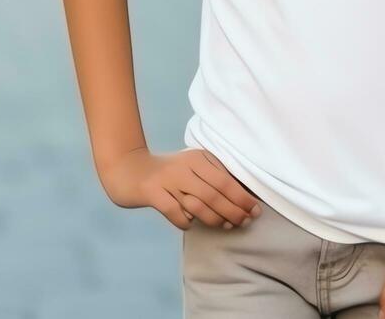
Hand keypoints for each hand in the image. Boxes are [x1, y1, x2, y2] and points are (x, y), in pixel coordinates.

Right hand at [98, 147, 261, 230]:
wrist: (128, 169)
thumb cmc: (169, 173)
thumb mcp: (192, 167)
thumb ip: (212, 177)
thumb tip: (241, 199)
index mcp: (198, 158)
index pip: (226, 180)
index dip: (243, 197)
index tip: (255, 210)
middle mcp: (184, 167)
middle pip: (215, 194)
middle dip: (234, 211)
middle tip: (245, 222)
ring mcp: (167, 180)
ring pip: (198, 204)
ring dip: (215, 219)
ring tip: (227, 226)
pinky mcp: (151, 192)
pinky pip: (174, 211)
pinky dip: (185, 221)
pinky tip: (192, 226)